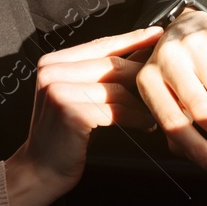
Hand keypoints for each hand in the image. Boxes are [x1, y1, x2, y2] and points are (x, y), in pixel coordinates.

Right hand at [4, 26, 163, 205]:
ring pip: (116, 88)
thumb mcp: (78, 97)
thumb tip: (142, 54)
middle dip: (142, 74)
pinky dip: (136, 118)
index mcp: (53, 62)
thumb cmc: (64, 136)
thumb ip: (102, 75)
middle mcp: (52, 71)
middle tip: (166, 82)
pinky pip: (116, 110)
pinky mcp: (71, 112)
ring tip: (156, 112)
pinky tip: (146, 125)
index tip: (157, 34)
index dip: (131, 39)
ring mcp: (59, 91)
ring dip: (142, 102)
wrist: (40, 171)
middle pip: (111, 64)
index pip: (100, 44)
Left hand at [136, 9, 206, 175]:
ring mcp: (192, 43)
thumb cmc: (174, 70)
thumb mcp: (165, 95)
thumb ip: (174, 124)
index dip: (198, 148)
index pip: (173, 122)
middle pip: (199, 107)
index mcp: (148, 80)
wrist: (184, 24)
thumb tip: (187, 154)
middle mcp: (167, 59)